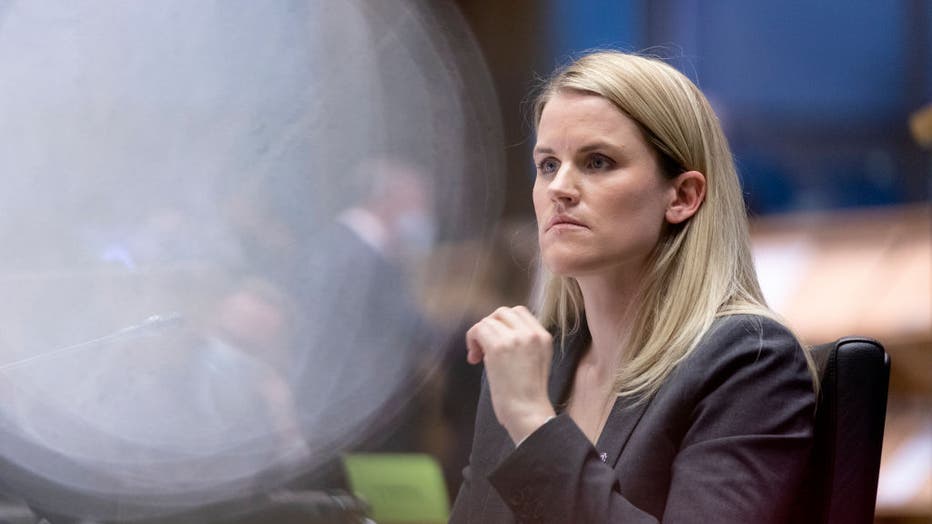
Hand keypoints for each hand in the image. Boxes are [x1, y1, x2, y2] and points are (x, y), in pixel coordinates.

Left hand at [466, 306, 555, 443]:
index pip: (519, 313)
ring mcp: (516, 338)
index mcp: (543, 337)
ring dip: (478, 335)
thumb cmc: (528, 396)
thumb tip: (497, 334)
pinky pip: (478, 329)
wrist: (528, 413)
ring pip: (488, 320)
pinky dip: (472, 340)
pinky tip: (474, 358)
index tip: (497, 343)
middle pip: (503, 312)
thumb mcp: (535, 361)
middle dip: (490, 326)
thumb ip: (523, 344)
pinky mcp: (499, 347)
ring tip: (478, 357)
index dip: (503, 324)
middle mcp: (532, 333)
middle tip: (484, 349)